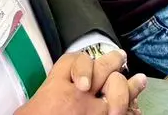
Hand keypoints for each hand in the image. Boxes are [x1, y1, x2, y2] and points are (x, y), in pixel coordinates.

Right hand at [18, 49, 144, 114]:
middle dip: (113, 62)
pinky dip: (132, 111)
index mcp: (56, 89)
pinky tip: (136, 110)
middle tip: (119, 59)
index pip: (73, 61)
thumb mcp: (28, 112)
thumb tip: (42, 104)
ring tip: (139, 81)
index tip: (90, 61)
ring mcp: (95, 112)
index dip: (83, 60)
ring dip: (131, 85)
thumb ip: (42, 101)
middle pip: (102, 68)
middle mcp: (79, 95)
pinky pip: (126, 113)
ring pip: (120, 88)